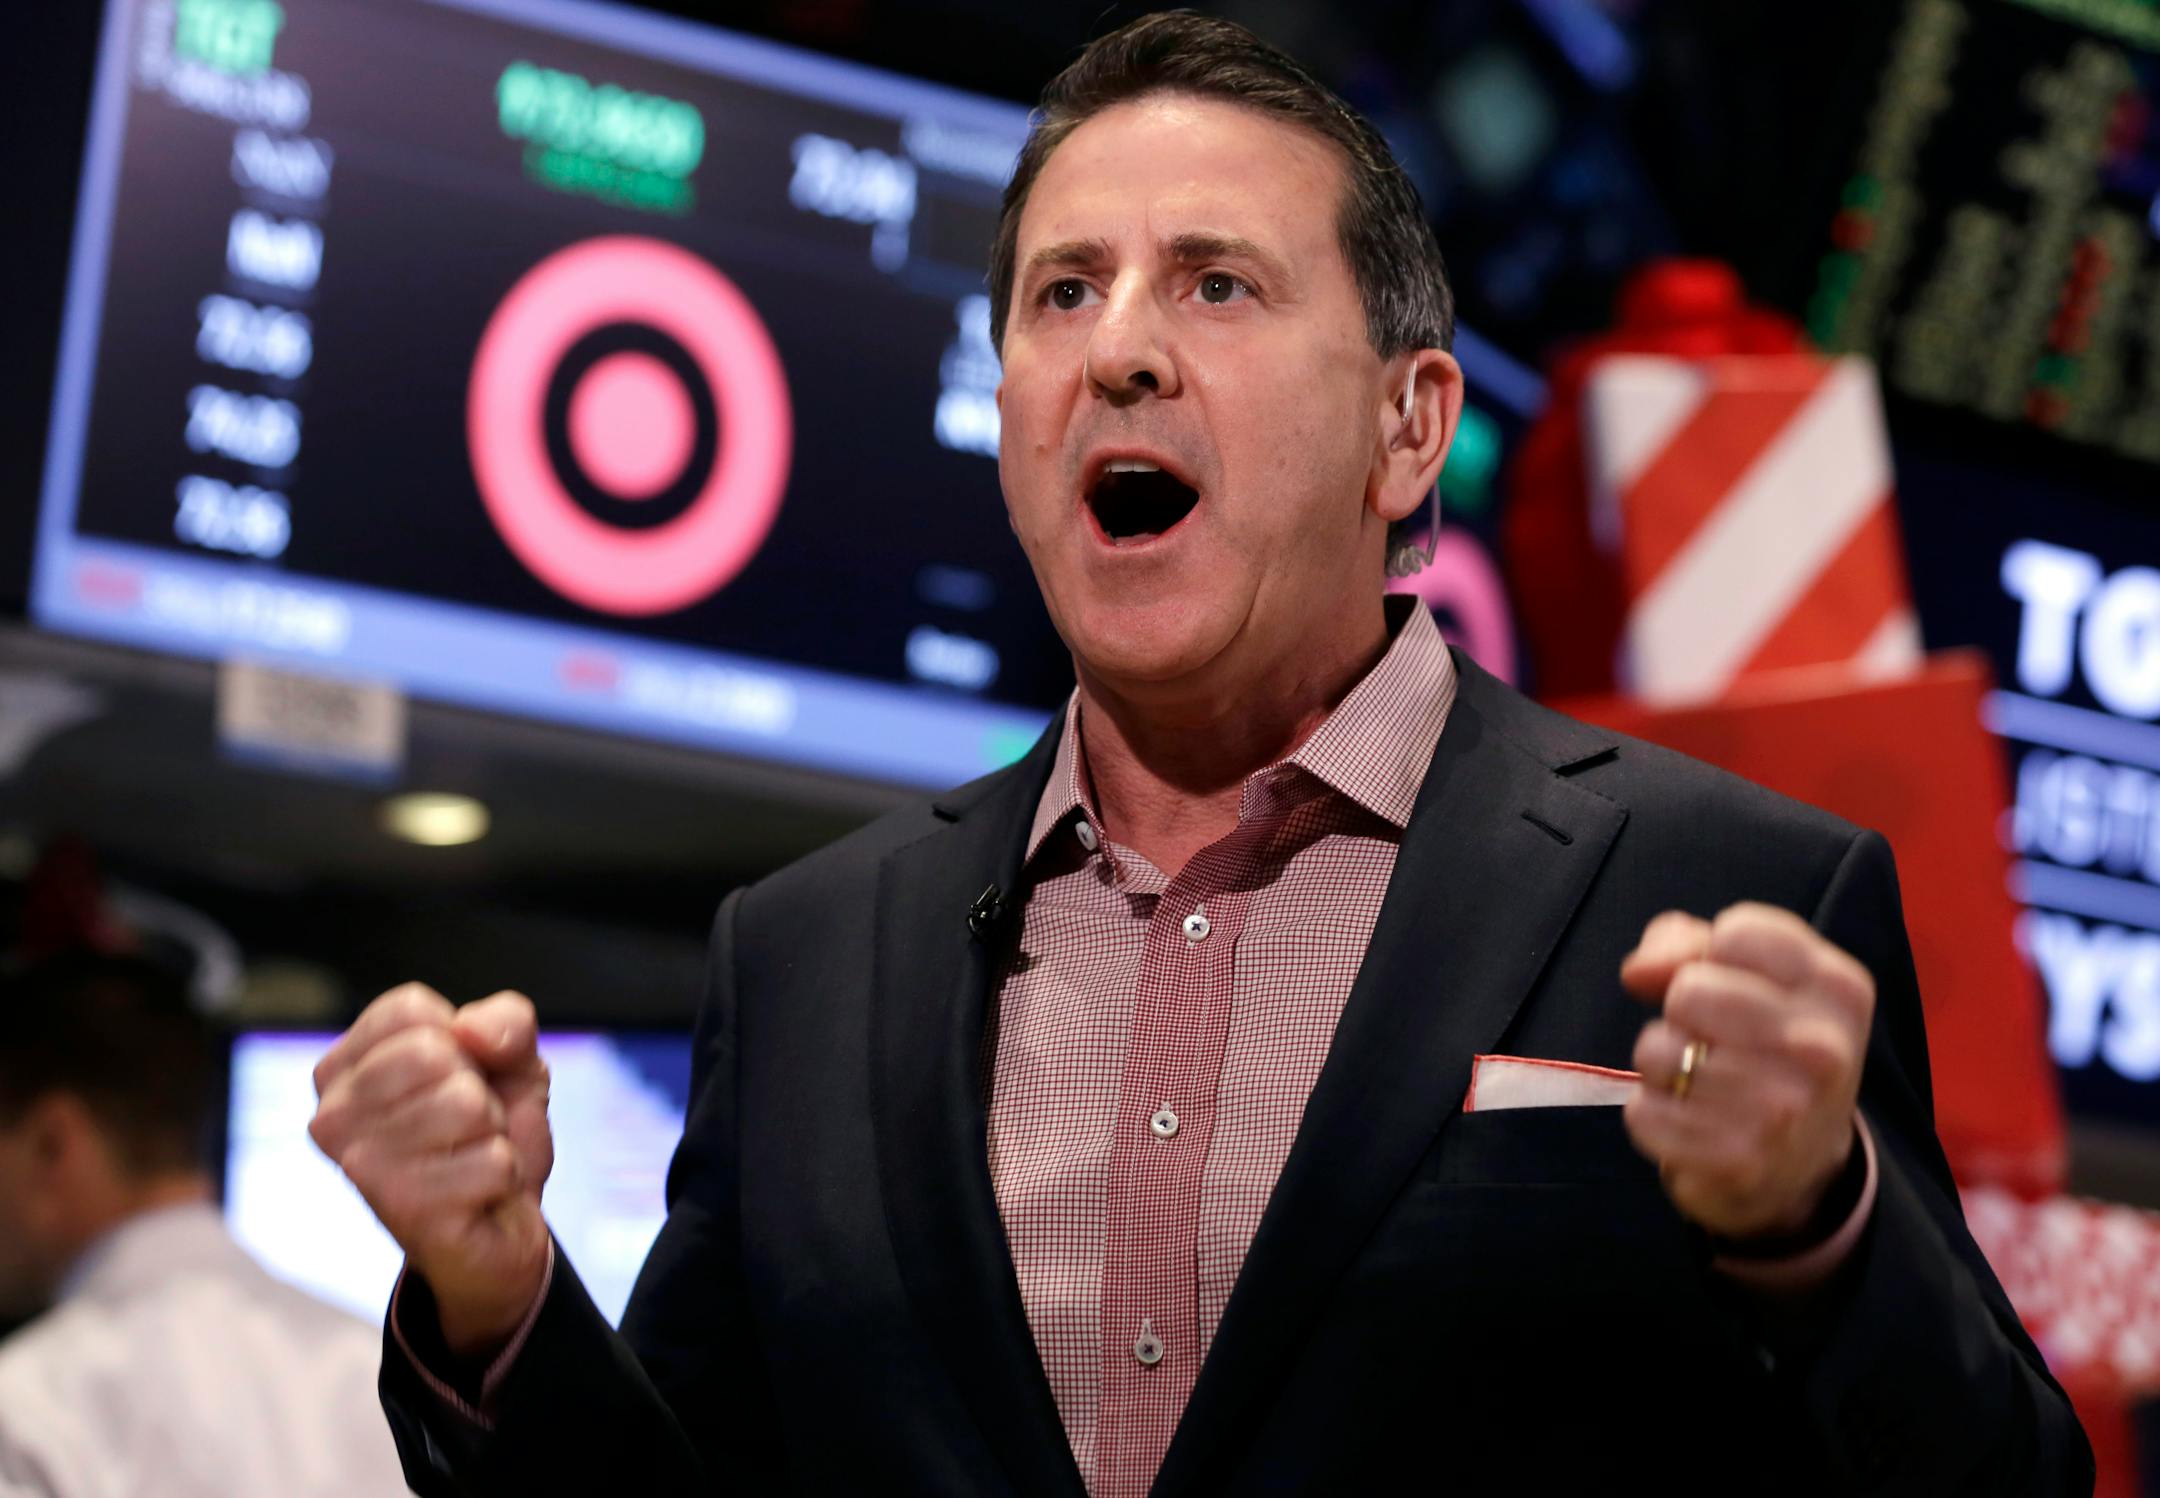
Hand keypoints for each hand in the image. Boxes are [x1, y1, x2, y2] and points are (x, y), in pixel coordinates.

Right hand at [309, 983, 553, 1355]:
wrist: (501, 1227)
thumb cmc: (488, 1136)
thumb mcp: (512, 1060)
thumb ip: (505, 1022)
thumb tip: (471, 1030)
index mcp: (343, 1069)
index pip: (408, 1010)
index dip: (462, 1038)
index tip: (458, 1076)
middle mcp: (332, 1116)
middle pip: (433, 1054)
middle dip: (478, 1087)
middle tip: (470, 1126)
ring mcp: (359, 1165)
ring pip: (467, 1105)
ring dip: (494, 1133)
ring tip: (471, 1157)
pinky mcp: (400, 1209)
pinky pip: (493, 1161)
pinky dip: (506, 1175)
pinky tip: (479, 1194)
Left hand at [1619, 904, 1871, 1242]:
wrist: (1804, 1165)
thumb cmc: (1767, 1050)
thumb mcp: (1756, 980)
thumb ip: (1688, 944)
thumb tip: (1639, 971)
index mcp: (1839, 989)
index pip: (1737, 933)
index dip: (1708, 957)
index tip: (1730, 987)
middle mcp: (1822, 1049)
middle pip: (1690, 991)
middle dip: (1681, 1014)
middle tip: (1711, 1043)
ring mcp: (1783, 1110)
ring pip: (1658, 1052)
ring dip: (1662, 1069)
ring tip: (1703, 1086)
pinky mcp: (1738, 1160)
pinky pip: (1643, 1113)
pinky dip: (1652, 1117)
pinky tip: (1691, 1125)